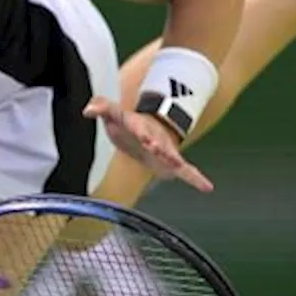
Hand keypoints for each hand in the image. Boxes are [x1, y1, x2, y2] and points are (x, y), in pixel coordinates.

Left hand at [83, 96, 213, 192]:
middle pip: (159, 143)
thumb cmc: (126, 124)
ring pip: (173, 156)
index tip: (145, 138)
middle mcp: (155, 138)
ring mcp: (165, 150)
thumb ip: (102, 108)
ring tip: (179, 166)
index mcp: (139, 126)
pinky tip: (207, 187)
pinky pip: (186, 171)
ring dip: (175, 162)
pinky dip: (196, 178)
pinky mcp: (171, 162)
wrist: (145, 131)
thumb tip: (87, 109)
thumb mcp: (113, 114)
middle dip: (159, 147)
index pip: (139, 128)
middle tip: (159, 150)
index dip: (142, 133)